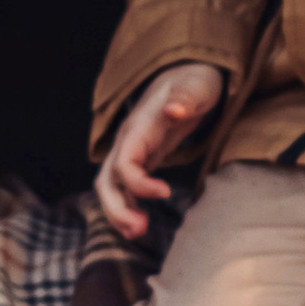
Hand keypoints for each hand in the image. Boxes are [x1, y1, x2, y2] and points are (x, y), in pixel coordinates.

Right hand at [95, 60, 226, 239]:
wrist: (189, 73)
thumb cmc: (195, 80)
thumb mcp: (197, 85)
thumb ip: (186, 97)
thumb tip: (174, 110)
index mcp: (140, 126)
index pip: (124, 160)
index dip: (138, 182)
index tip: (166, 192)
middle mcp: (129, 140)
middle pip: (107, 180)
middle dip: (116, 208)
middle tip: (139, 230)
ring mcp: (132, 151)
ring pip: (111, 188)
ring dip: (119, 213)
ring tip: (138, 233)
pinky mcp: (142, 159)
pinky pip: (125, 188)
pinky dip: (128, 207)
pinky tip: (141, 224)